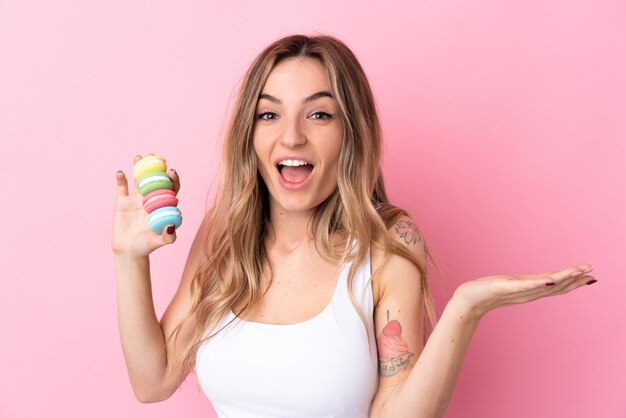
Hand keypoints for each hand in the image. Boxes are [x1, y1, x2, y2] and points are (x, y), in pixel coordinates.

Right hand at [111, 155, 180, 257]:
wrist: (129, 251)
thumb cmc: (147, 246)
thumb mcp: (159, 242)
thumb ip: (168, 236)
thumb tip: (172, 225)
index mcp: (162, 205)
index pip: (170, 188)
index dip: (172, 179)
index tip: (172, 172)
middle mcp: (151, 199)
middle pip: (155, 179)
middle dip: (156, 167)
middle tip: (155, 157)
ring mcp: (136, 199)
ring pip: (139, 179)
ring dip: (139, 167)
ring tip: (139, 157)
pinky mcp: (122, 202)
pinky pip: (121, 187)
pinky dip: (121, 179)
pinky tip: (120, 173)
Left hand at [452, 263, 595, 319]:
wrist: (467, 301)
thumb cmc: (486, 293)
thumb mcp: (510, 286)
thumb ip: (526, 284)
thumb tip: (538, 281)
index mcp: (529, 291)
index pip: (555, 286)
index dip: (573, 282)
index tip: (591, 276)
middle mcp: (526, 293)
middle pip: (554, 286)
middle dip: (574, 280)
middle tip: (592, 273)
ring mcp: (516, 291)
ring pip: (543, 285)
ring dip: (560, 279)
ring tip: (576, 272)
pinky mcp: (504, 287)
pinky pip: (522, 286)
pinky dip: (535, 283)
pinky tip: (547, 280)